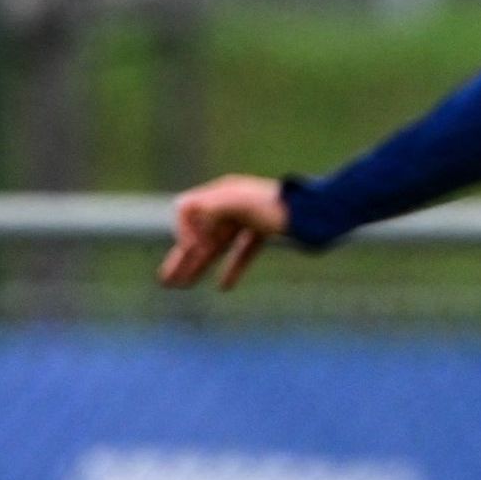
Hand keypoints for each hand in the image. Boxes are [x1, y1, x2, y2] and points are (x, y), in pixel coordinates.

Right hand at [160, 175, 291, 291]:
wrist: (315, 212)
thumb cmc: (277, 205)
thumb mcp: (239, 202)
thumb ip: (209, 207)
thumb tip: (182, 211)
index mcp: (221, 193)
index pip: (187, 209)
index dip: (184, 229)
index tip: (193, 248)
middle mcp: (230, 205)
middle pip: (199, 235)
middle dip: (181, 258)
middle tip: (166, 281)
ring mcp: (246, 220)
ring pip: (217, 246)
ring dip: (199, 266)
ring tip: (183, 286)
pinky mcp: (263, 233)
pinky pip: (241, 252)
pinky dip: (232, 268)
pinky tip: (223, 286)